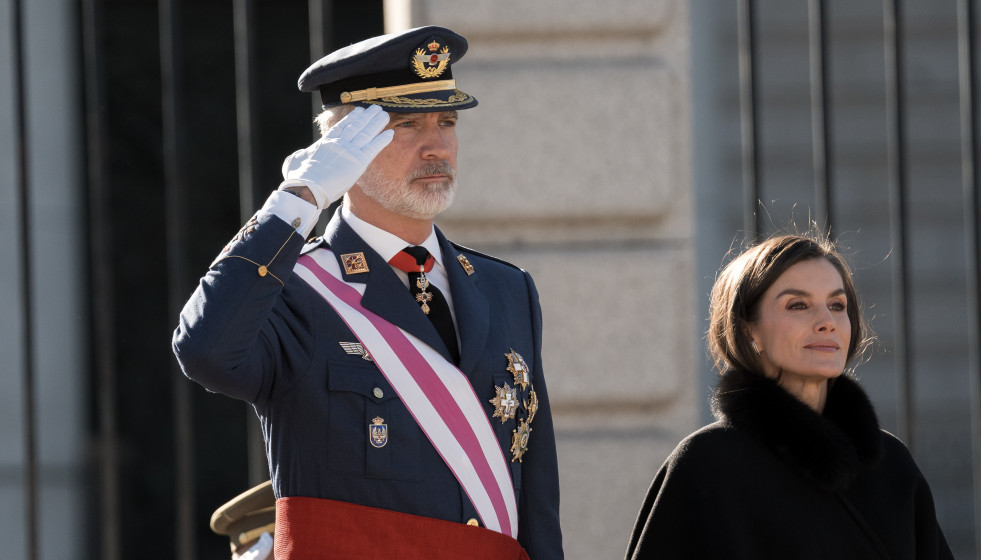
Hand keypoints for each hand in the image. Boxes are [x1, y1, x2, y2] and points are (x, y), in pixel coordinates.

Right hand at [279, 104, 393, 208]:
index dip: (352, 118)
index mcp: (325, 142)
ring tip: (384, 114)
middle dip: (367, 116)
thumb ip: (300, 155)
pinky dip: (382, 140)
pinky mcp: (358, 161)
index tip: (359, 111)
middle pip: (356, 126)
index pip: (341, 126)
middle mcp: (339, 143)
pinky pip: (373, 148)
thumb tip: (302, 154)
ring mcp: (349, 151)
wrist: (307, 188)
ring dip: (376, 123)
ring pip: (366, 133)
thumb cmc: (298, 178)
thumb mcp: (295, 161)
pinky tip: (390, 133)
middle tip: (375, 108)